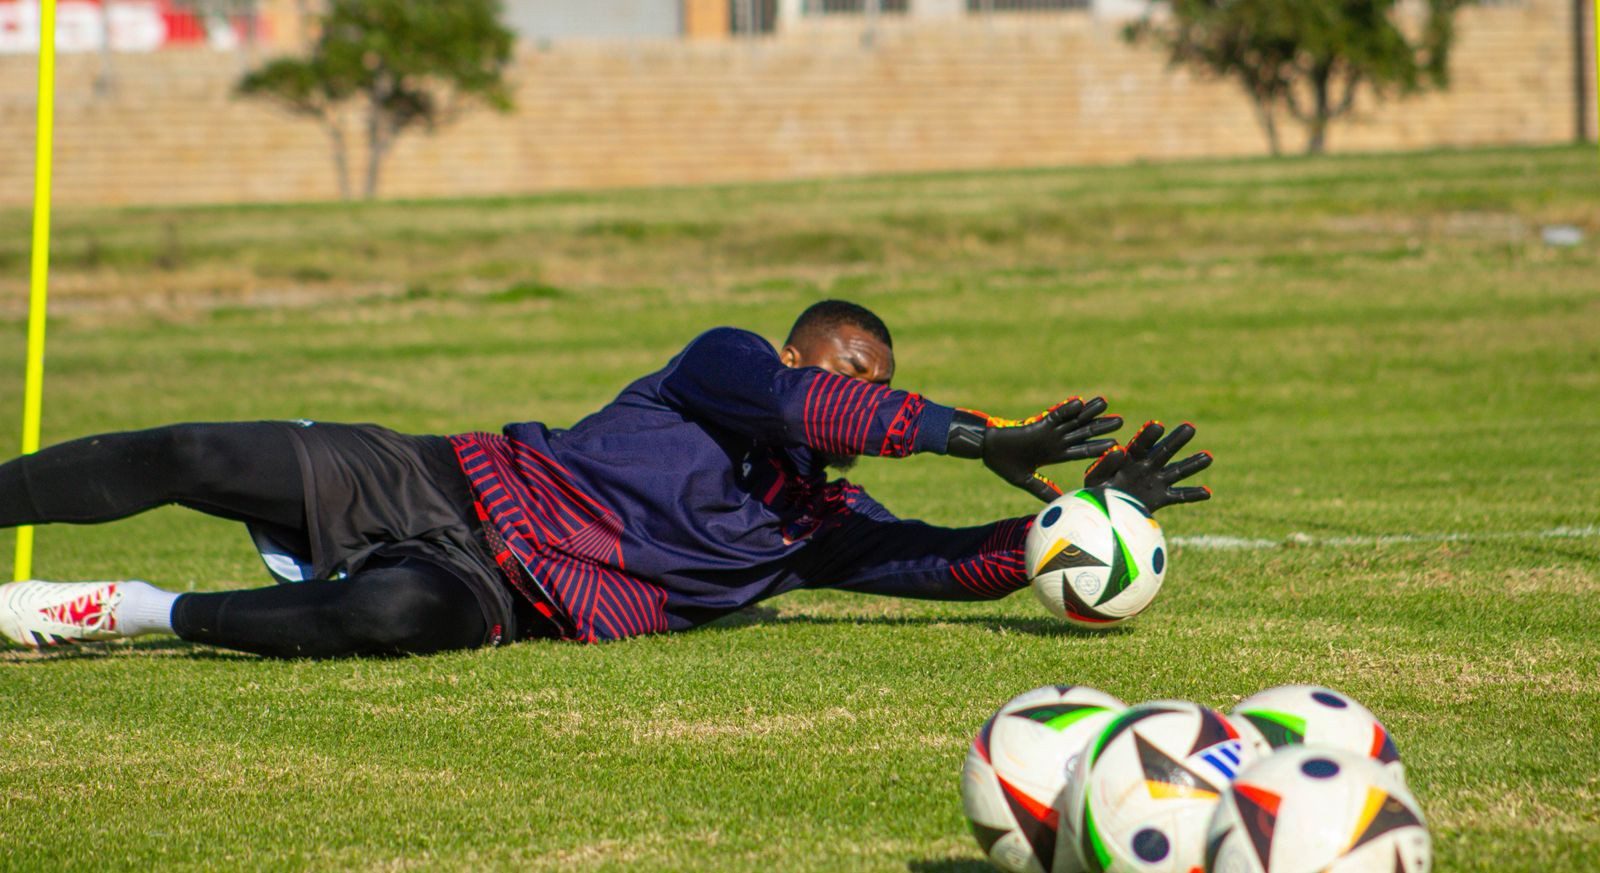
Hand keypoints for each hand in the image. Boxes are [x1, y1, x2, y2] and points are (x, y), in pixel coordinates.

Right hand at [948, 397, 1122, 501]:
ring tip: (1105, 403)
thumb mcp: (1026, 481)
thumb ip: (1043, 490)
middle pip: (1083, 433)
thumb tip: (1058, 503)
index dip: (1098, 448)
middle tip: (1121, 421)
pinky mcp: (1039, 423)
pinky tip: (1081, 402)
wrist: (987, 449)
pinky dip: (1067, 409)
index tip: (1117, 446)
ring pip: (1073, 420)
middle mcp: (1055, 441)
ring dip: (1089, 413)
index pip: (1082, 451)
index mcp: (1055, 454)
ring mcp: (1048, 431)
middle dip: (1101, 427)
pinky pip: (1056, 415)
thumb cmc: (1003, 464)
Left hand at [1083, 420, 1211, 511]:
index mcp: (1129, 457)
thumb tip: (1119, 450)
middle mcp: (1147, 465)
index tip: (1157, 426)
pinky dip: (1193, 495)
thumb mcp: (1095, 478)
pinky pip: (1179, 496)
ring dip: (1193, 464)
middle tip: (1190, 427)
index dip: (1148, 436)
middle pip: (1164, 451)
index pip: (1141, 444)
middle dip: (1176, 440)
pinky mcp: (1161, 497)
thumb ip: (1105, 465)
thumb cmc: (1097, 492)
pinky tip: (1208, 493)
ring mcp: (1156, 481)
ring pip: (1177, 470)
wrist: (1103, 514)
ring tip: (1208, 456)